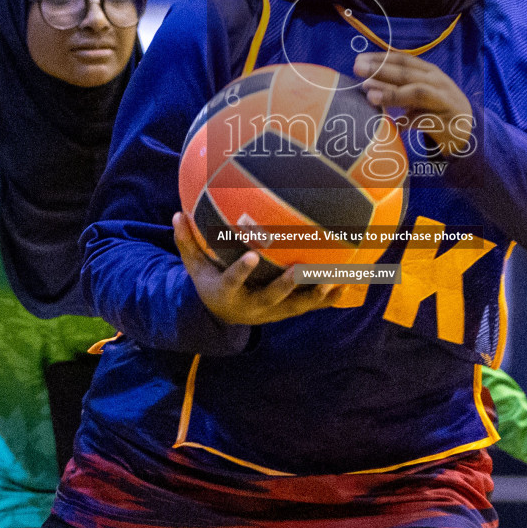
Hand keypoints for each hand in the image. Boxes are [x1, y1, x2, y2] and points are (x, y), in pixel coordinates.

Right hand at [172, 212, 342, 325]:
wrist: (223, 314)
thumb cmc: (210, 281)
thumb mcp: (195, 266)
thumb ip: (187, 242)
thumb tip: (177, 213)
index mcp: (228, 293)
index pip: (233, 282)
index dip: (242, 271)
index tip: (252, 256)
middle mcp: (252, 306)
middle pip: (271, 297)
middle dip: (285, 286)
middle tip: (300, 268)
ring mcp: (273, 311)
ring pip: (297, 305)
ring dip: (315, 293)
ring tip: (334, 277)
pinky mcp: (288, 312)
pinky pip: (311, 305)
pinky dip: (329, 296)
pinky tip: (349, 281)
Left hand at [353, 52, 473, 155]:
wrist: (468, 130)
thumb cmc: (438, 108)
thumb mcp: (422, 91)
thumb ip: (401, 85)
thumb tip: (367, 82)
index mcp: (430, 72)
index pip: (404, 59)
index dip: (382, 58)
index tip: (360, 59)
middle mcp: (438, 83)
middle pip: (408, 73)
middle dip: (382, 70)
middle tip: (359, 69)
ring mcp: (444, 102)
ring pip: (417, 93)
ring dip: (393, 93)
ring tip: (370, 95)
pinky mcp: (446, 122)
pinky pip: (423, 121)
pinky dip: (407, 122)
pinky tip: (394, 126)